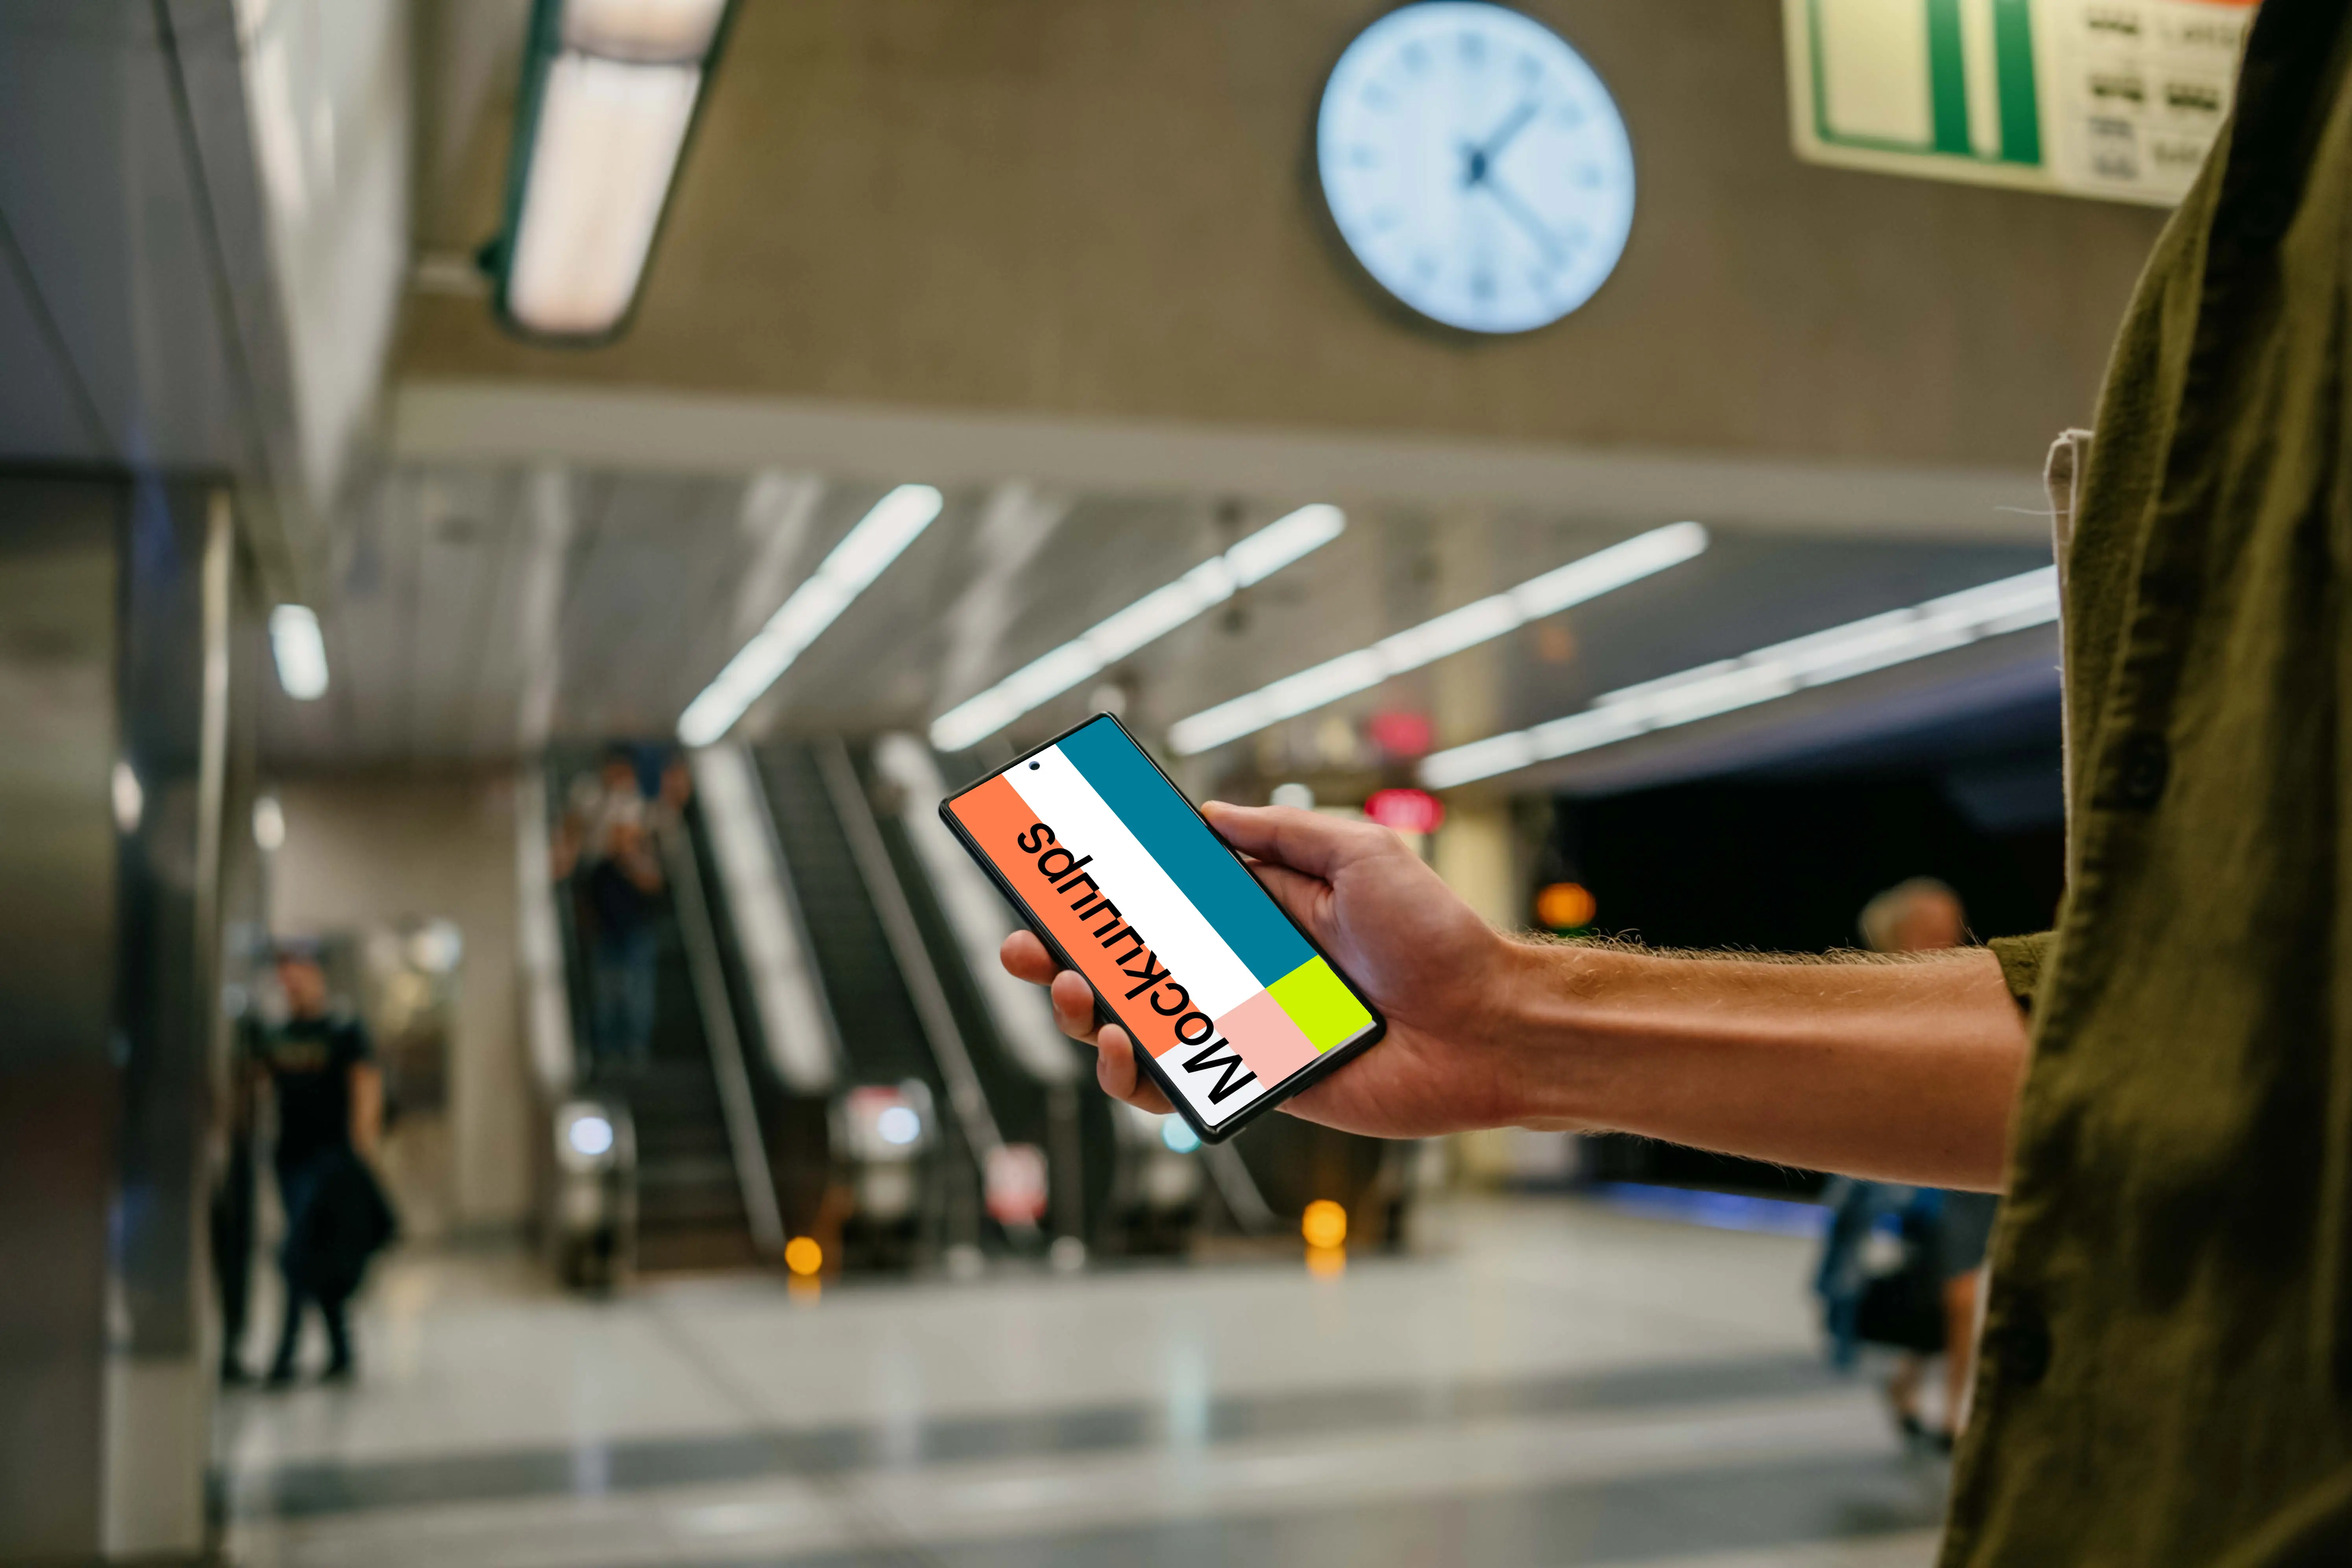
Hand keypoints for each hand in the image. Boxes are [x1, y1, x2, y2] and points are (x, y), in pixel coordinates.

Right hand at [999, 802, 1532, 1138]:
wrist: (1488, 1026)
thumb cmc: (1436, 937)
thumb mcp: (1362, 853)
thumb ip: (1281, 835)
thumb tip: (1204, 814)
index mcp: (1261, 913)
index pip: (1163, 898)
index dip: (1105, 892)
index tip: (1052, 876)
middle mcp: (1242, 970)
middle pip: (1131, 965)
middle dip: (1065, 955)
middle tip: (1023, 948)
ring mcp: (1243, 1029)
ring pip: (1138, 1025)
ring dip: (1085, 1012)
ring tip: (1069, 993)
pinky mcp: (1257, 1081)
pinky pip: (1177, 1082)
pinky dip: (1134, 1072)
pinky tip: (1118, 1050)